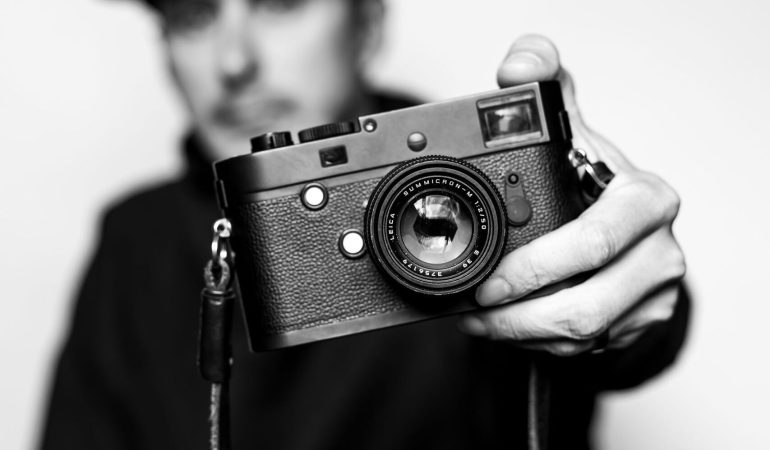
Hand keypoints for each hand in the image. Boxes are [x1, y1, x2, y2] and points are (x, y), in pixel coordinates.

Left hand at [461, 35, 685, 355]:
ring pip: (580, 334)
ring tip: (479, 320)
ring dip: (520, 333)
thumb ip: (546, 91)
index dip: (534, 266)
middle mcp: (658, 252)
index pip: (592, 241)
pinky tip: (507, 327)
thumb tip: (521, 64)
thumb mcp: (576, 131)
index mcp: (645, 201)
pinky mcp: (637, 326)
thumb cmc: (596, 180)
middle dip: (517, 312)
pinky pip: (583, 349)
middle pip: (584, 303)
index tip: (487, 277)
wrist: (631, 230)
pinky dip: (537, 343)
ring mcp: (651, 296)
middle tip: (474, 305)